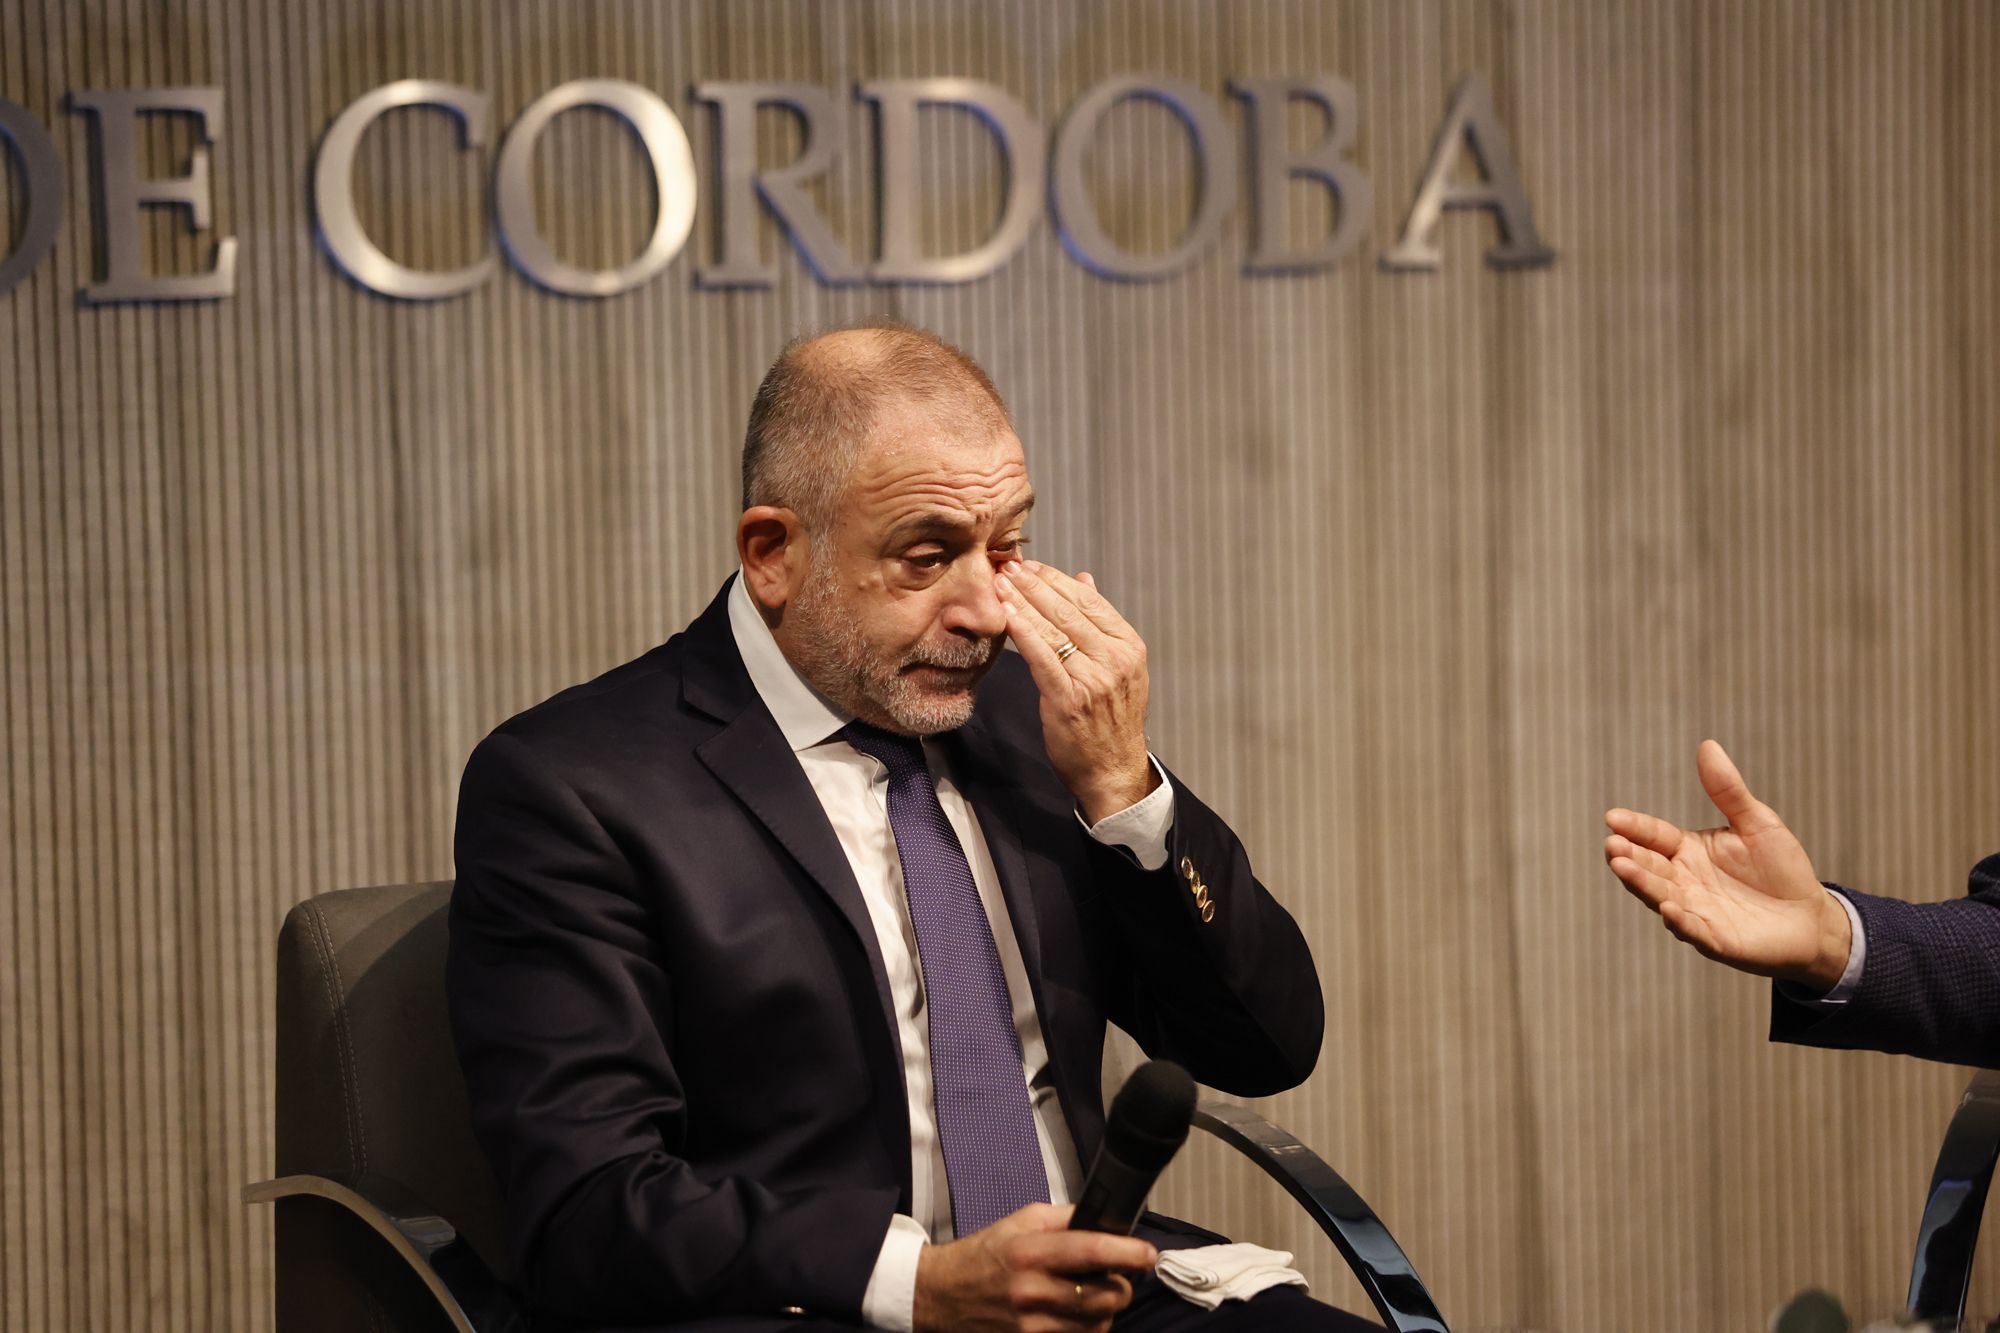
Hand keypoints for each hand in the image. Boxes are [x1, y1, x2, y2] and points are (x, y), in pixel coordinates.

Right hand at [913, 1203, 1155, 1332]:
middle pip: (1106, 1295)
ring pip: (1099, 1324)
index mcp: (1031, 1251)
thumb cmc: (985, 1255)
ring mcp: (1032, 1325)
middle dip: (1119, 1285)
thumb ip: (1064, 1219)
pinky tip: (1074, 1316)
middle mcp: (1033, 1291)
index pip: (1092, 1250)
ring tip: (1089, 1297)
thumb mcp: (1020, 1222)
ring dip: (1104, 1310)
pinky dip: (1086, 1329)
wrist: (942, 1296)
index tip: (1149, 1254)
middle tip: (1111, 1276)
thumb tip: (1106, 1220)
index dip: (1129, 1252)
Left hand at [995, 561, 1157, 822]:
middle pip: (1068, 610)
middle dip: (1034, 584)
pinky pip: (1043, 657)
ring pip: (1054, 630)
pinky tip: (1006, 616)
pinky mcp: (1070, 698)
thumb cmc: (1109, 720)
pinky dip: (1023, 633)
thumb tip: (1084, 579)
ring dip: (1023, 602)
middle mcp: (1115, 658)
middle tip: (1007, 564)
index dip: (1055, 579)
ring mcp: (1094, 678)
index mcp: (1128, 645)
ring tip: (1000, 583)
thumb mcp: (1117, 666)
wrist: (1113, 771)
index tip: (1029, 564)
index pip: (1088, 600)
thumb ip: (1099, 623)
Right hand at [1603, 740, 1851, 989]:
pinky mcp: (1714, 938)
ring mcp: (1694, 910)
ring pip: (1659, 894)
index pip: (1654, 835)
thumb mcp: (1757, 823)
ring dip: (1641, 883)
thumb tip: (1707, 745)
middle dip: (1628, 856)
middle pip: (1648, 865)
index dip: (1633, 827)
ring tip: (1623, 867)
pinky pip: (1692, 929)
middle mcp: (1683, 880)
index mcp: (1688, 850)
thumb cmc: (1782, 869)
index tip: (1612, 817)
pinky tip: (1668, 908)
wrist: (1811, 917)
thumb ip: (1728, 791)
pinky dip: (1679, 920)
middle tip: (1612, 845)